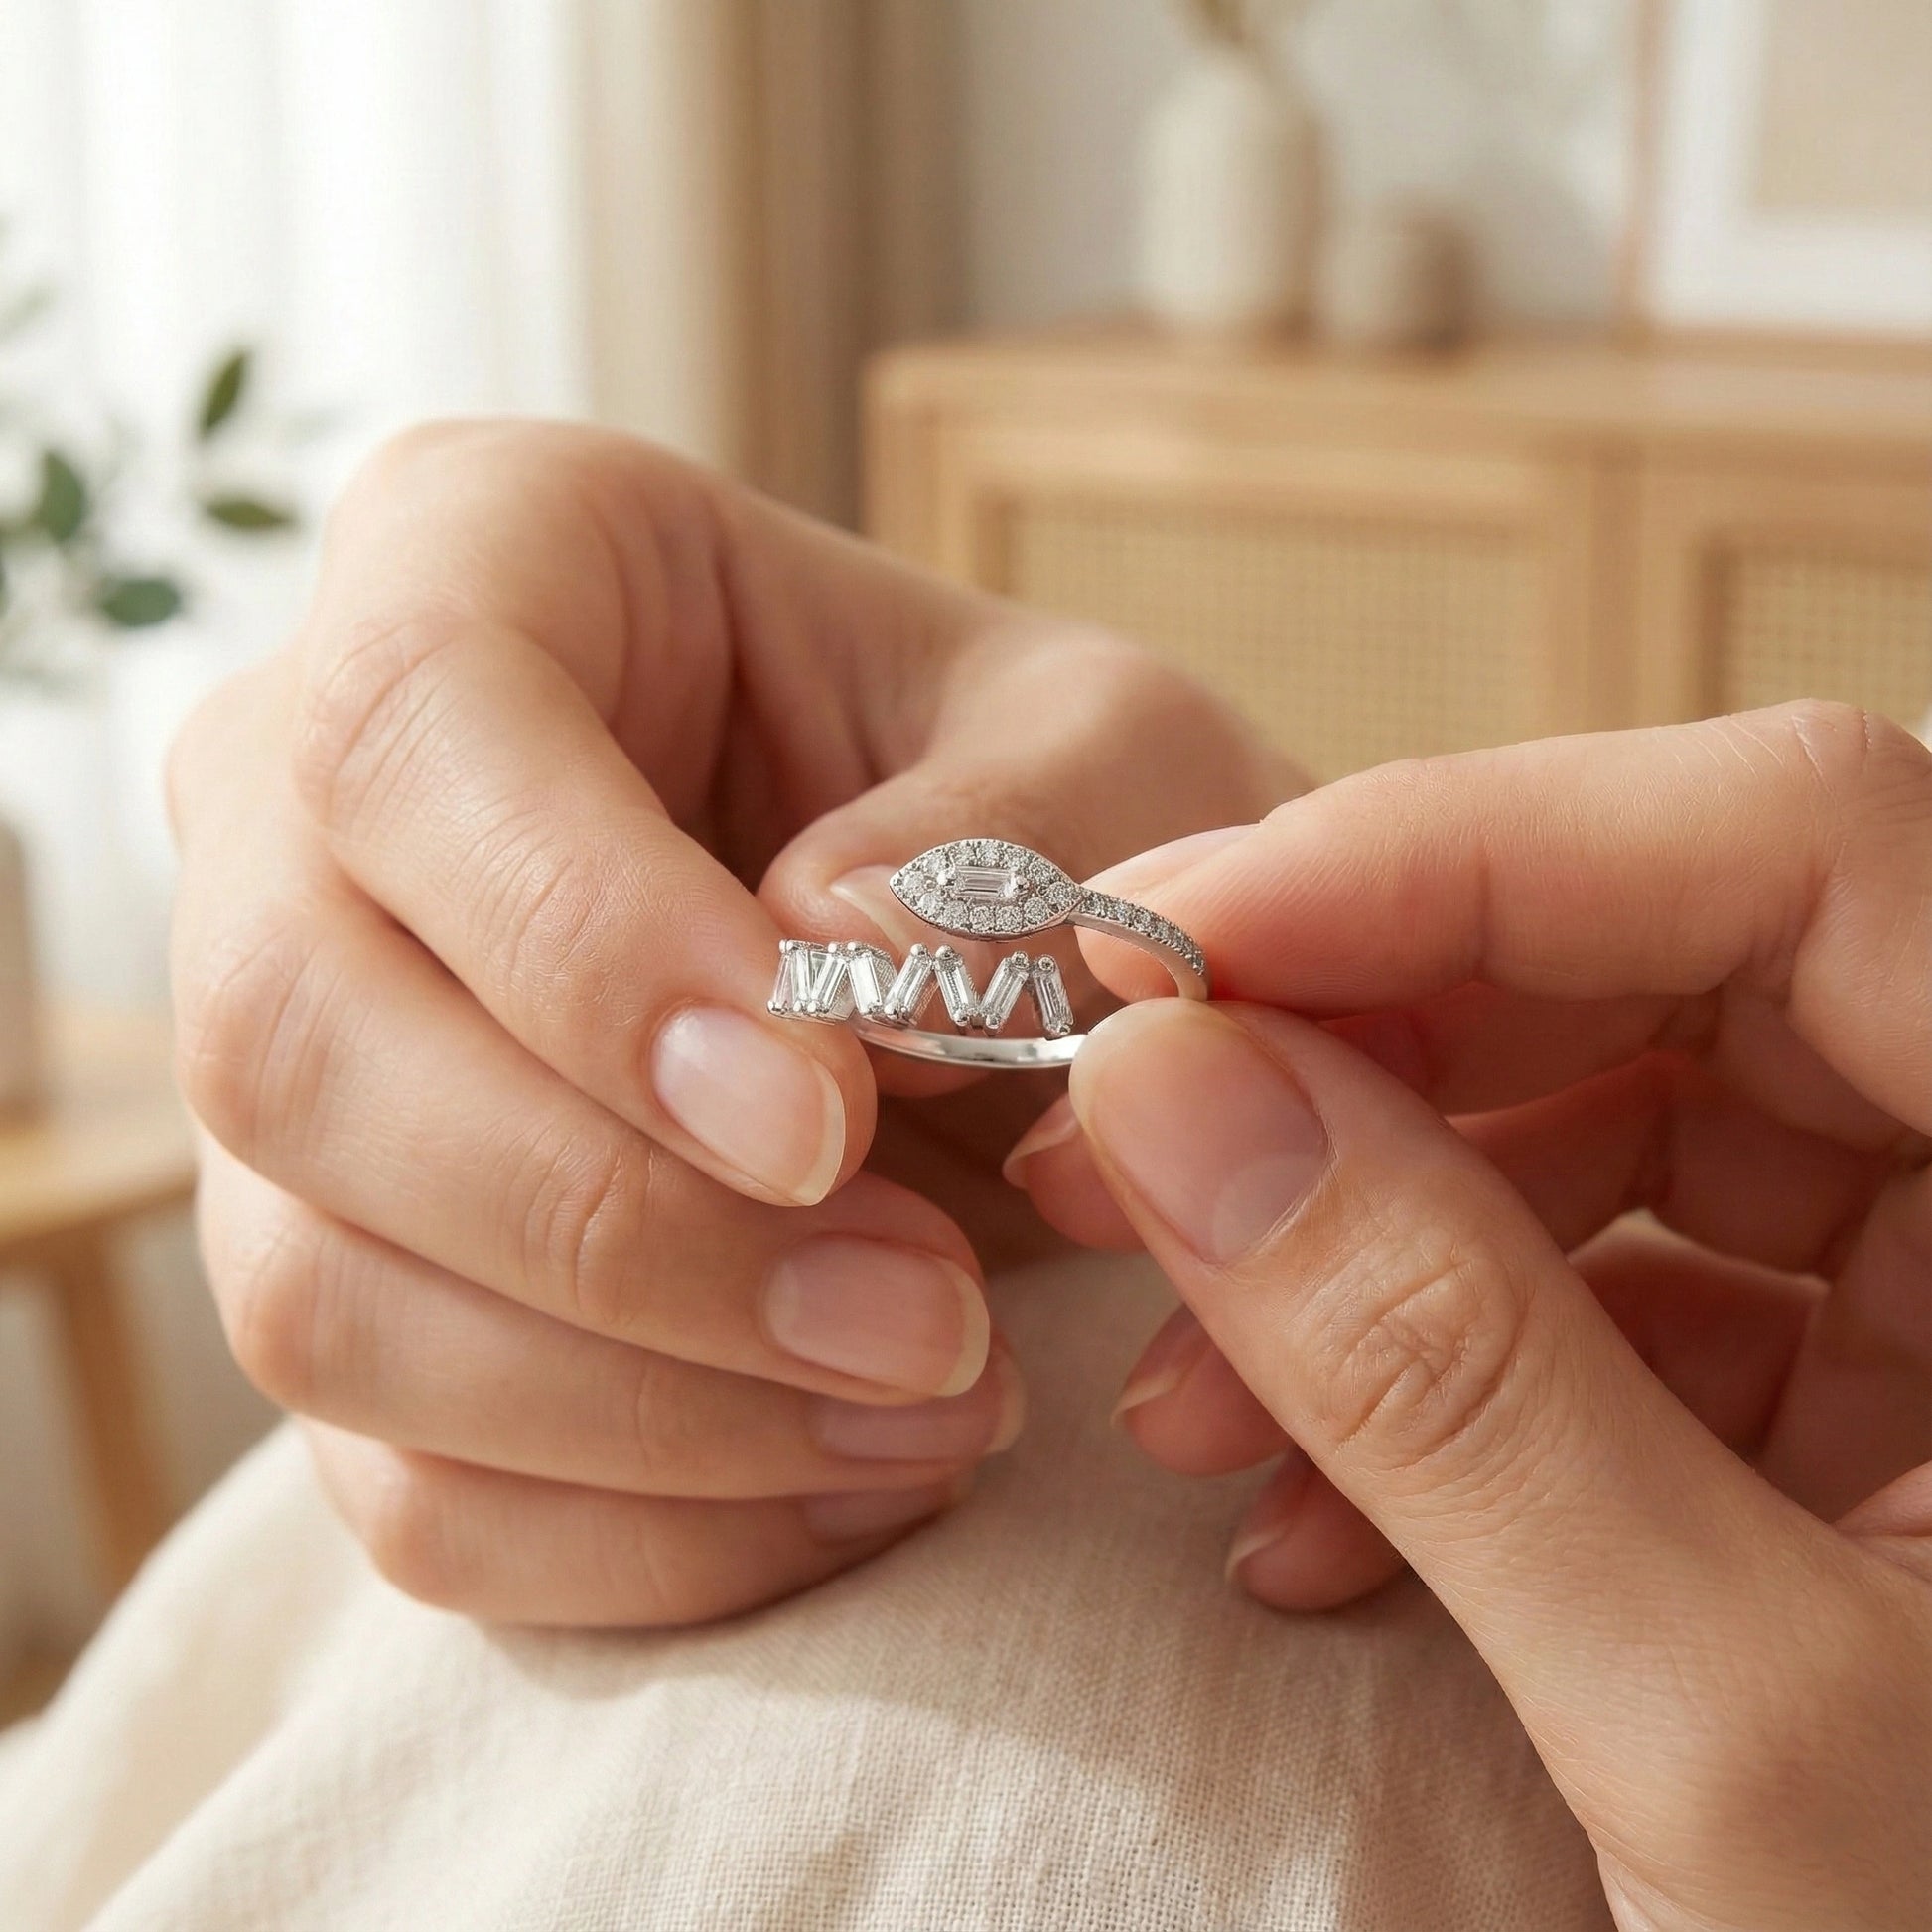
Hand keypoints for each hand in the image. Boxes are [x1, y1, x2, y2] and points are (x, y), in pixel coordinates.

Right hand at [169, 421, 1292, 1628]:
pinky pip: (398, 1480)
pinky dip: (633, 1530)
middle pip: (296, 1039)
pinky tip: (846, 1478)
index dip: (588, 945)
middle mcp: (315, 813)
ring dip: (643, 1405)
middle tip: (922, 1316)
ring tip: (933, 1401)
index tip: (823, 1118)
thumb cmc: (1039, 807)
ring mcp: (308, 1076)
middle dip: (619, 1227)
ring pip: (319, 1296)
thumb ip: (999, 851)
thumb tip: (830, 975)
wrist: (986, 955)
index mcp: (478, 563)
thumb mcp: (1107, 765)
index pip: (415, 729)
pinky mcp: (363, 1287)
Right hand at [1013, 704, 1931, 1929]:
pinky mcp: (1861, 1397)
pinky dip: (1426, 1365)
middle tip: (1110, 1109)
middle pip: (1669, 957)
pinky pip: (1608, 1288)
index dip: (1464, 846)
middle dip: (1352, 1030)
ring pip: (1607, 1120)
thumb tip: (1168, 1087)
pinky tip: (1300, 1501)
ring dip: (1351, 1226)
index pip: (1808, 847)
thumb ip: (1447, 1380)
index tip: (1176, 941)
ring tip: (1176, 1382)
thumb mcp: (1732, 1731)